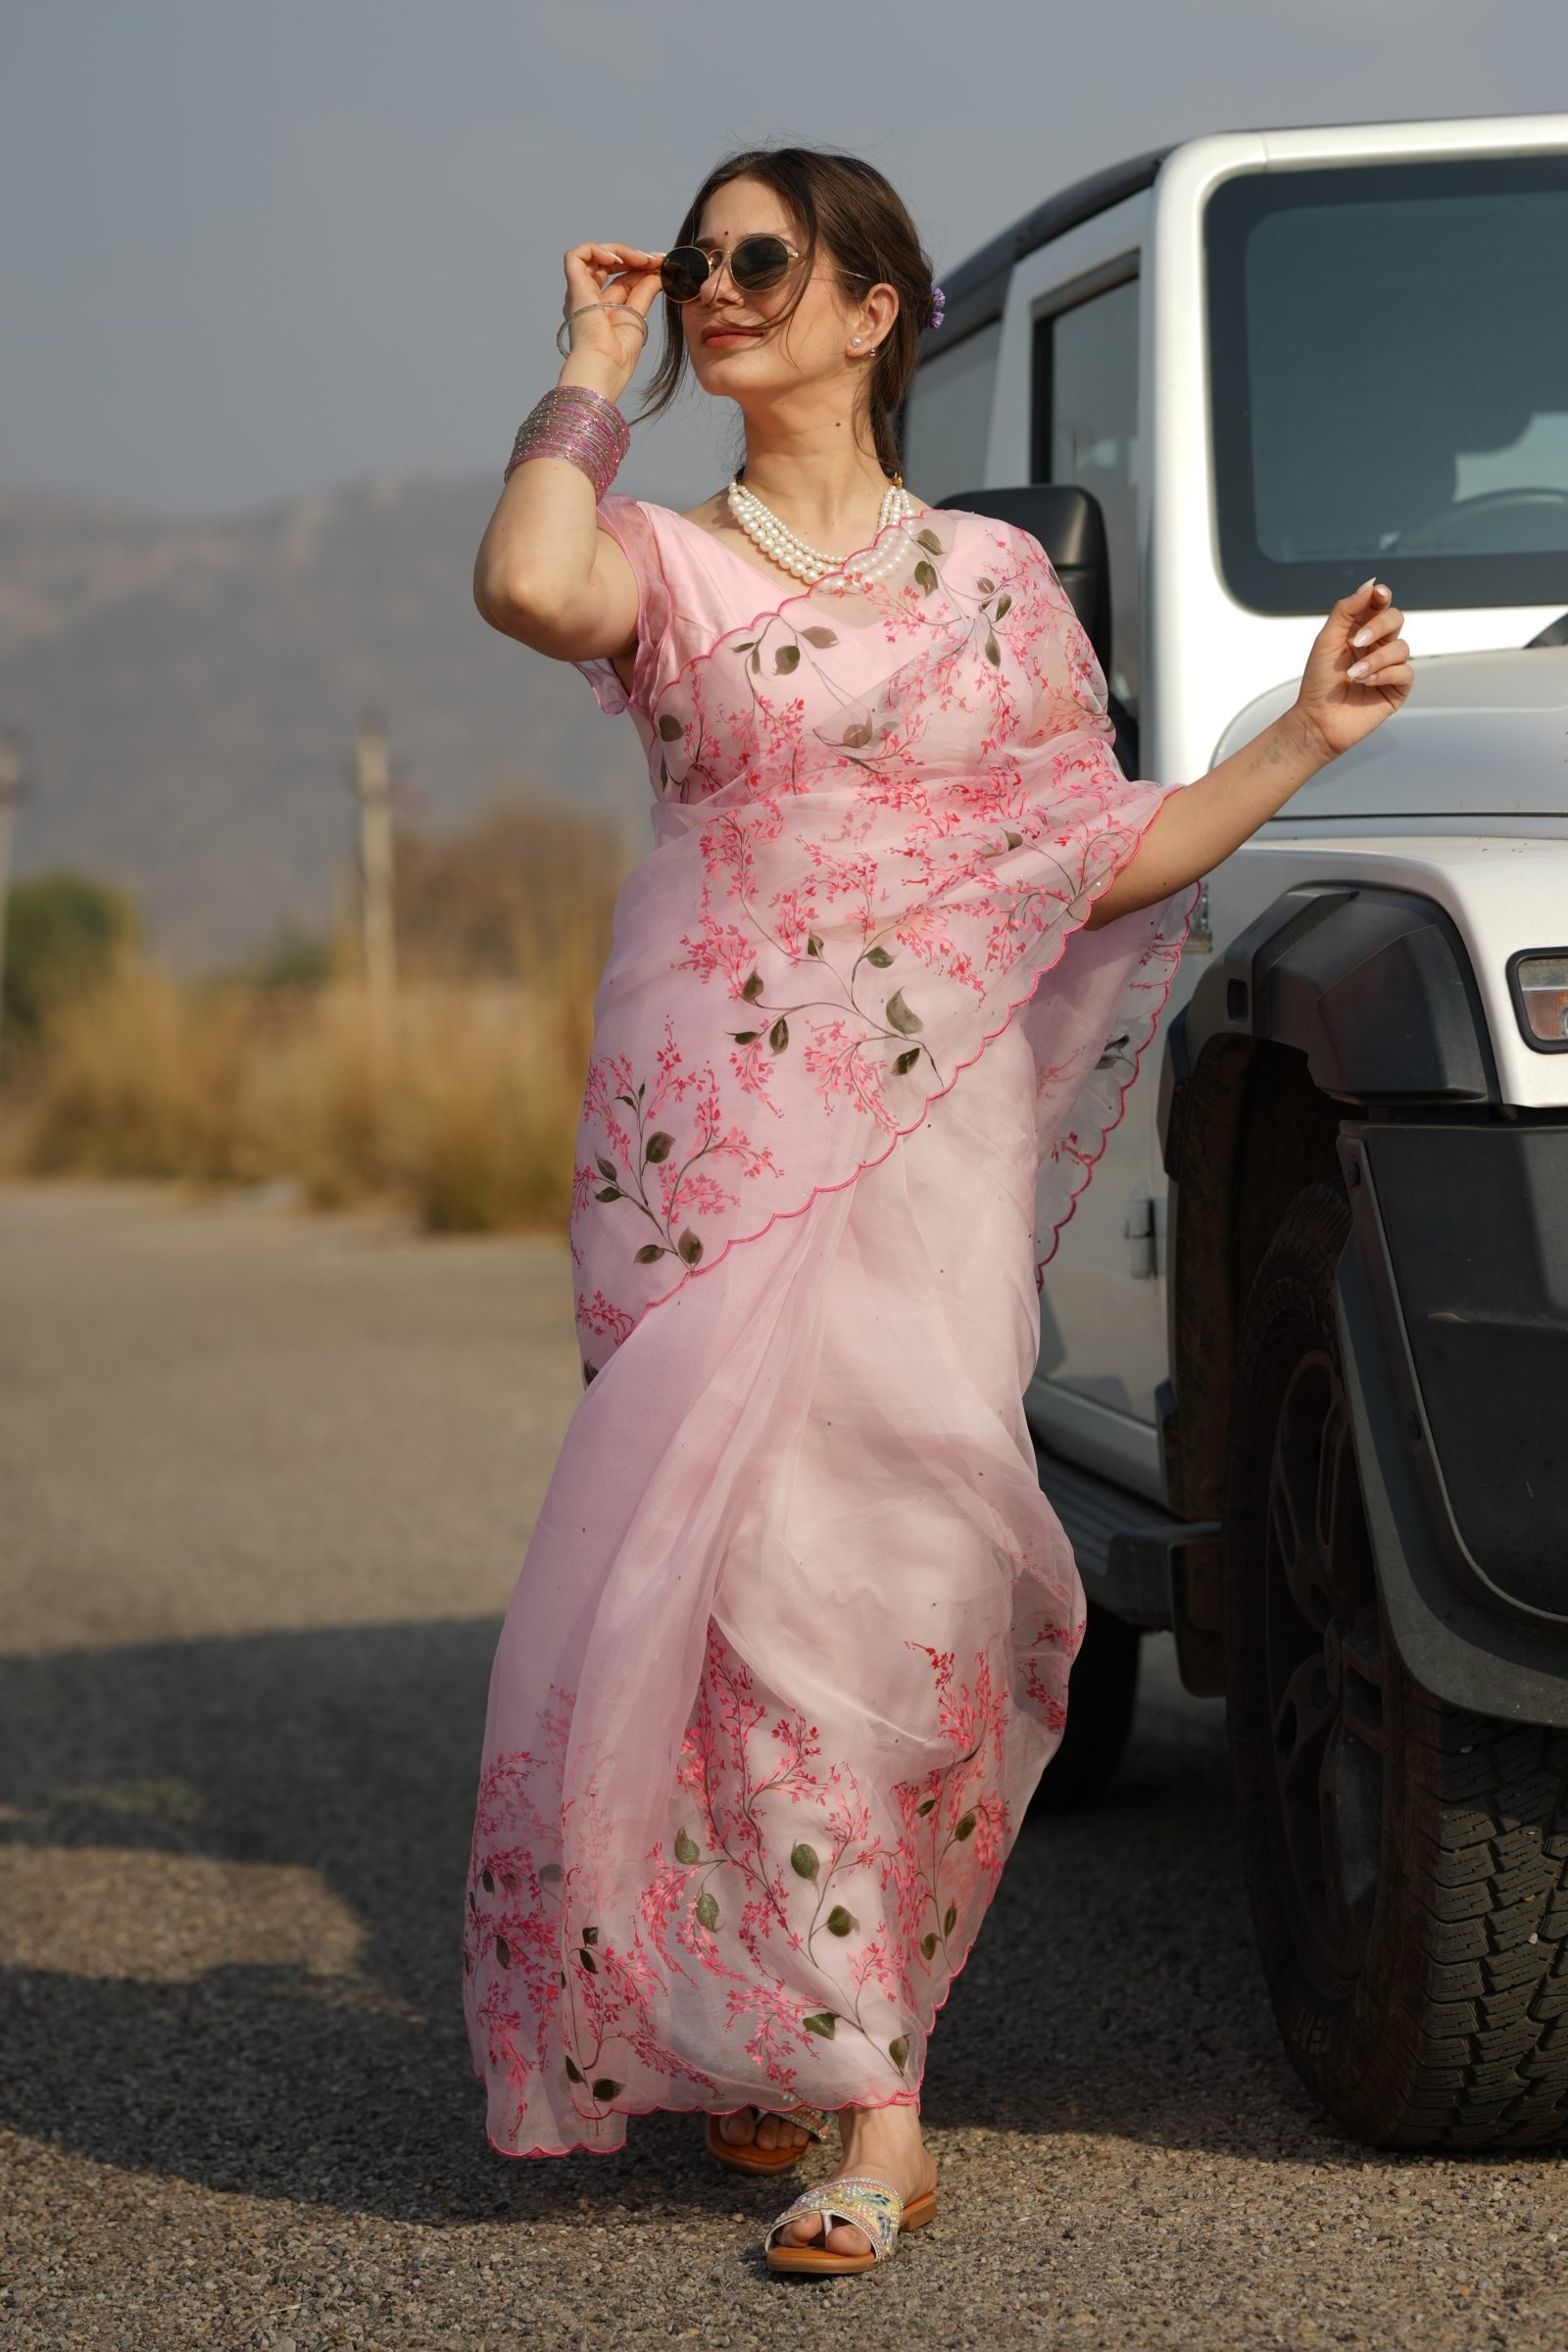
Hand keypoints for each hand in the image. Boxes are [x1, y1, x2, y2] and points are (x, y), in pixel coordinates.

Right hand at [559, 241, 665, 399]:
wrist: (605, 365)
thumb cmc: (619, 354)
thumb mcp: (638, 316)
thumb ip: (645, 291)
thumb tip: (657, 272)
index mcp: (605, 310)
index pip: (623, 279)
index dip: (641, 268)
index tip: (662, 264)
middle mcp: (589, 299)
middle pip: (610, 266)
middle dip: (634, 258)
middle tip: (655, 260)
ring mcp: (580, 292)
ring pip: (594, 256)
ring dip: (620, 252)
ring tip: (641, 259)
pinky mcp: (574, 287)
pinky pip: (577, 256)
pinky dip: (597, 250)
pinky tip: (618, 260)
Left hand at [1292, 578, 1412, 760]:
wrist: (1317, 719)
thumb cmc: (1319, 681)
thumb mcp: (1327, 640)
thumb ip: (1346, 610)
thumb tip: (1370, 584)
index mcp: (1361, 630)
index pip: (1380, 604)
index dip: (1382, 596)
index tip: (1377, 595)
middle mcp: (1378, 645)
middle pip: (1396, 619)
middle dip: (1379, 627)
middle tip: (1356, 642)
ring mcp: (1389, 666)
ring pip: (1401, 647)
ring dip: (1375, 659)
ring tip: (1353, 675)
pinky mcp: (1397, 688)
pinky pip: (1405, 671)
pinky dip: (1384, 674)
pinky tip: (1365, 683)